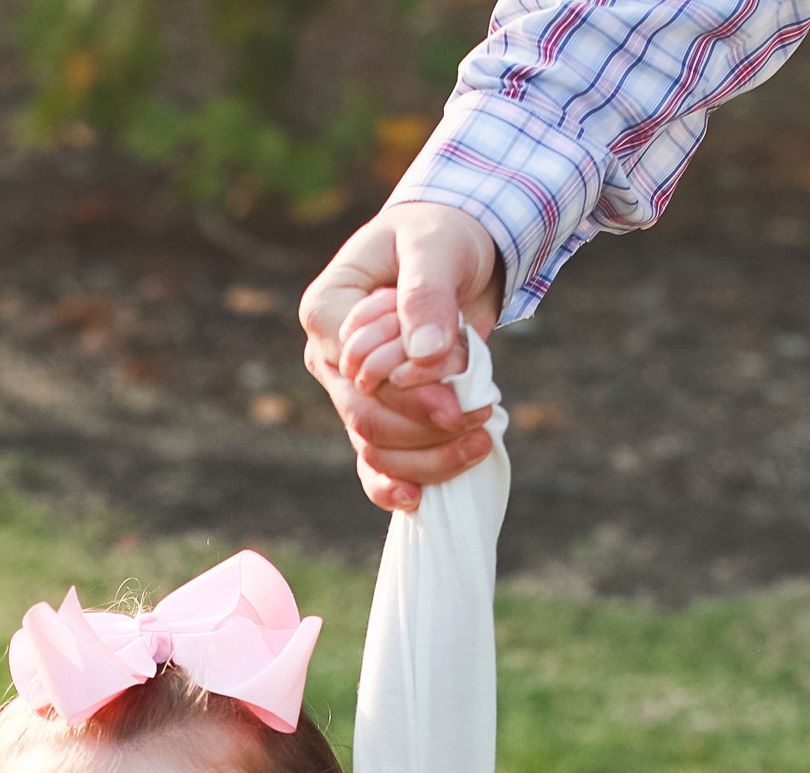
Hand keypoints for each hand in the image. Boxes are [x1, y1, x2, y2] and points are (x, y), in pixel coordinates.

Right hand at [301, 201, 505, 510]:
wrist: (454, 249)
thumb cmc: (438, 236)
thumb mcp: (435, 247)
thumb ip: (426, 294)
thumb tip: (426, 354)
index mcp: (326, 312)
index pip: (357, 374)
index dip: (406, 396)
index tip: (457, 404)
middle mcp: (332, 359)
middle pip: (366, 419)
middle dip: (425, 430)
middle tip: (483, 419)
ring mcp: (353, 391)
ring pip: (375, 449)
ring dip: (428, 457)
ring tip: (483, 439)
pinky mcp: (382, 412)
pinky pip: (376, 462)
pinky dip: (396, 483)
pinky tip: (421, 499)